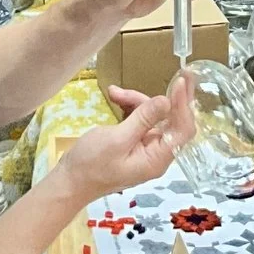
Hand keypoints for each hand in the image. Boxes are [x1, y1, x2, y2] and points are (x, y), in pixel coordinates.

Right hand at [66, 71, 195, 198]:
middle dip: (164, 98)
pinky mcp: (133, 143)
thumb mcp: (117, 139)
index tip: (180, 81)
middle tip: (179, 72)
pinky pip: (140, 120)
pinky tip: (115, 97)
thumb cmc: (91, 164)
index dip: (184, 104)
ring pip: (152, 116)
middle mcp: (156, 154)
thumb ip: (143, 120)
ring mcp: (145, 148)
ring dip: (136, 101)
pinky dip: (129, 107)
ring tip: (115, 93)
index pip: (182, 130)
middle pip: (171, 120)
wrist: (69, 181)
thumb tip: (166, 101)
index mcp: (157, 158)